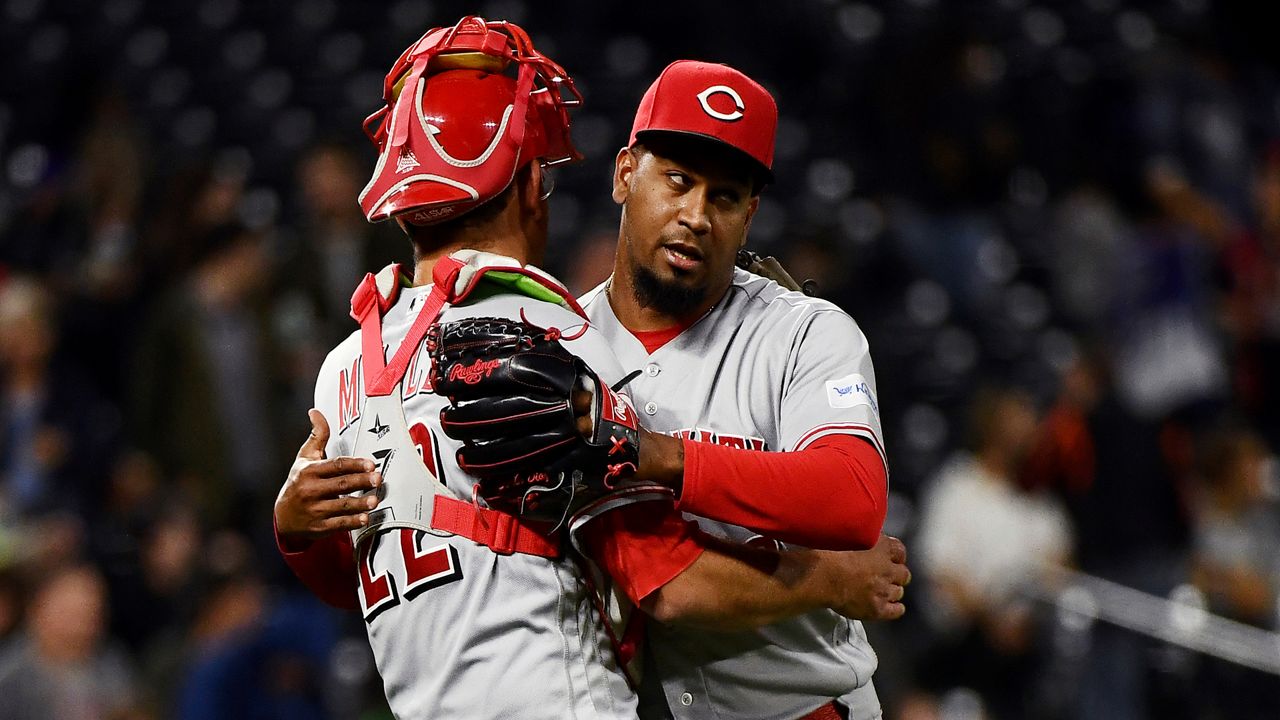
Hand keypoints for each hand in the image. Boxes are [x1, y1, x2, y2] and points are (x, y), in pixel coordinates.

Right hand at [274, 409, 381, 541]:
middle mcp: (310, 491)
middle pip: (340, 485)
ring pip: (340, 506)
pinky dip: (352, 522)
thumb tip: (315, 412)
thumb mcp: (304, 458)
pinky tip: (365, 518)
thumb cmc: (299, 481)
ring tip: (375, 500)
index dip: (354, 464)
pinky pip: (338, 524)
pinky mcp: (318, 527)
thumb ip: (317, 436)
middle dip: (361, 482)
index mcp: (308, 471)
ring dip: (359, 503)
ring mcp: (314, 510)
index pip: (335, 466)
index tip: (371, 463)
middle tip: (378, 479)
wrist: (283, 516)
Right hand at [823, 534, 910, 620]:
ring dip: (891, 590)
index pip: (899, 550)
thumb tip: (863, 535)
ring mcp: (884, 590)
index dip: (895, 555)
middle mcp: (888, 569)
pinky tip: (888, 606)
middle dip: (895, 574)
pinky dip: (894, 608)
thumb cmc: (828, 552)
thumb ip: (862, 535)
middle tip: (884, 575)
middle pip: (903, 574)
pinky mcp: (878, 608)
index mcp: (883, 547)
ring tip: (880, 590)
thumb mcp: (848, 533)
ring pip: (899, 592)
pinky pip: (896, 611)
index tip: (889, 557)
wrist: (820, 575)